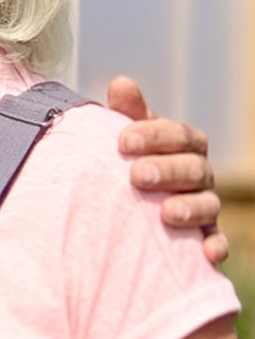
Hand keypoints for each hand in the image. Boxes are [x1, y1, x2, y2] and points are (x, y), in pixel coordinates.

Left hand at [108, 76, 227, 265]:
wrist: (124, 200)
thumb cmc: (126, 158)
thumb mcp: (126, 135)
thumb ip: (126, 111)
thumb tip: (121, 84)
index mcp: (182, 143)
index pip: (179, 134)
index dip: (154, 136)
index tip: (123, 142)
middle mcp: (198, 172)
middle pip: (194, 168)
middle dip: (167, 171)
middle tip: (137, 176)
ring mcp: (204, 205)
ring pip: (209, 204)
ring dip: (191, 208)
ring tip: (166, 214)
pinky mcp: (203, 237)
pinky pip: (216, 242)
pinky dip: (215, 247)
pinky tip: (207, 255)